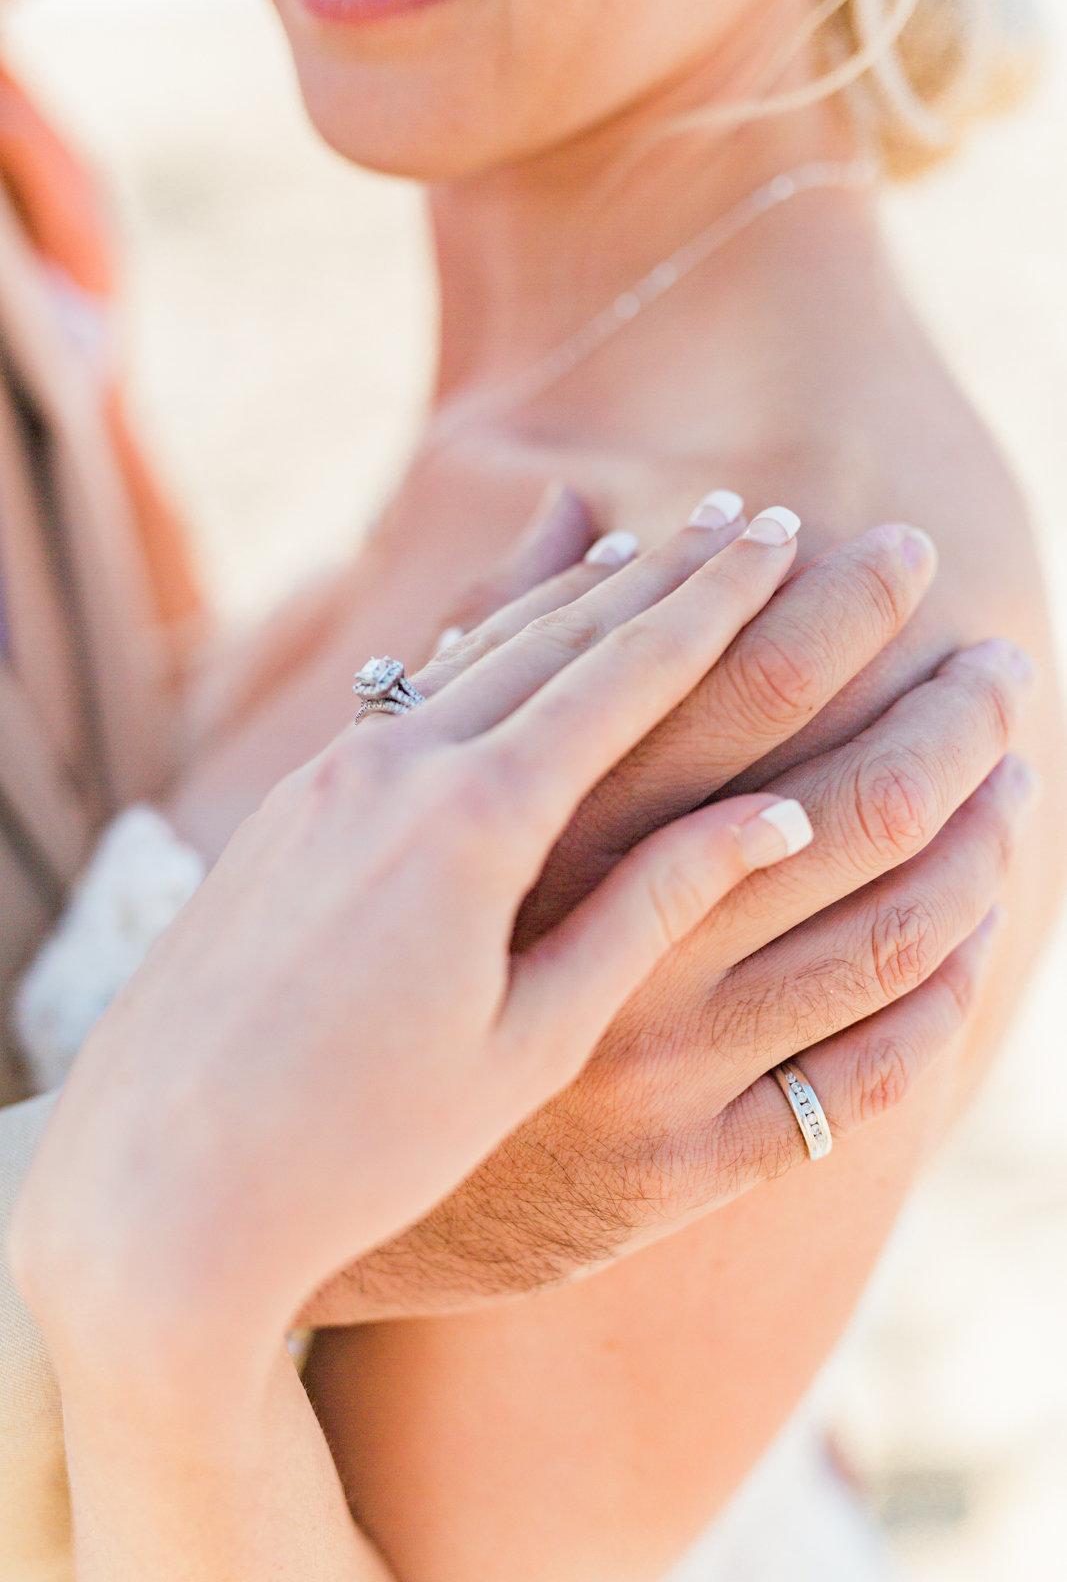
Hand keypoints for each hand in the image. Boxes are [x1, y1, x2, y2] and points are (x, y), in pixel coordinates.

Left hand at [12, 508, 816, 1390]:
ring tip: (644, 547)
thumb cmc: (363, 1139)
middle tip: (742, 519)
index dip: (714, 602)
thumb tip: (773, 817)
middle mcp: (392, 766)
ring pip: (476, 653)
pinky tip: (507, 632)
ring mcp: (326, 776)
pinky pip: (410, 691)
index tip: (780, 535)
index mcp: (472, 822)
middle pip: (556, 637)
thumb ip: (649, 909)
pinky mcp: (286, 804)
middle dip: (660, 574)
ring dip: (570, 597)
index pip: (625, 676)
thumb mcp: (533, 1038)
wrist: (158, 1180)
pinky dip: (483, 648)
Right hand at [306, 520, 1033, 1318]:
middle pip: (847, 792)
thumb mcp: (399, 788)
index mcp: (532, 826)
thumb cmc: (341, 944)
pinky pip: (864, 1081)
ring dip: (974, 834)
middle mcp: (603, 940)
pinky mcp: (679, 1175)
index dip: (821, 604)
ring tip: (1012, 768)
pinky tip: (965, 929)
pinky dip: (938, 990)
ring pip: (886, 932)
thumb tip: (578, 509)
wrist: (262, 1158)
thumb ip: (499, 644)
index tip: (880, 548)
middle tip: (1003, 651)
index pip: (722, 680)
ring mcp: (654, 1068)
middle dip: (945, 702)